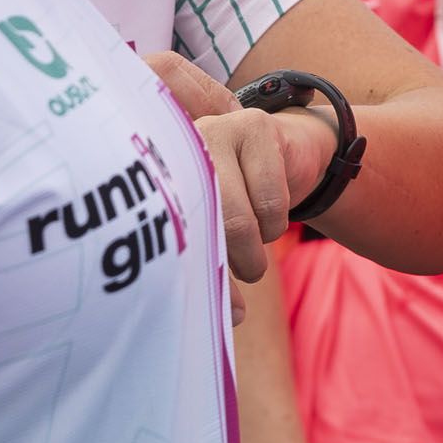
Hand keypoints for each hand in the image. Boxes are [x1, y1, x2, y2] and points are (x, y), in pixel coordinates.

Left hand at [144, 51, 334, 279]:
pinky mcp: (253, 126)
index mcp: (158, 176)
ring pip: (240, 217)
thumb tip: (233, 317)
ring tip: (258, 236)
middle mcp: (177, 149)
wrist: (285, 155)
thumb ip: (217, 272)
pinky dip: (277, 222)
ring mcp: (213, 132)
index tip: (207, 299)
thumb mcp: (219, 236)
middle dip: (235, 259)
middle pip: (203, 226)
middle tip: (251, 272)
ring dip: (259, 243)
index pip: (164, 230)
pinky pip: (271, 200)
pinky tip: (271, 211)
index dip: (187, 269)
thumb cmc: (241, 204)